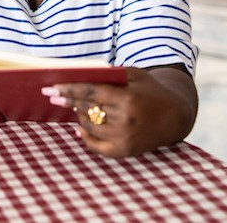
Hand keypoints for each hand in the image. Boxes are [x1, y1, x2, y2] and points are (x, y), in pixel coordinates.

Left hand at [42, 67, 195, 157]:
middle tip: (53, 96)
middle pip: (87, 109)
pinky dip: (85, 136)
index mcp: (127, 99)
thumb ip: (110, 75)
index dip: (69, 90)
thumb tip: (80, 76)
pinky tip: (79, 127)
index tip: (52, 88)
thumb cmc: (151, 90)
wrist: (174, 116)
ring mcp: (124, 138)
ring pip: (89, 126)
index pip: (90, 93)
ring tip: (72, 106)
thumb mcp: (134, 75)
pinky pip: (96, 145)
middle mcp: (125, 120)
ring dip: (78, 115)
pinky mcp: (124, 151)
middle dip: (68, 102)